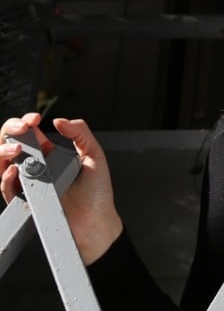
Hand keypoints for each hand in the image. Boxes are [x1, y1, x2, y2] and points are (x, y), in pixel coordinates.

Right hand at [1, 113, 122, 264]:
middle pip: (12, 145)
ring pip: (3, 164)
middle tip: (20, 127)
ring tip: (17, 148)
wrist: (96, 222)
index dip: (26, 123)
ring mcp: (29, 185)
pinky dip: (6, 178)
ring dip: (4, 151)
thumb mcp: (94, 156)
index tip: (33, 119)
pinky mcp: (24, 201)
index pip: (30, 135)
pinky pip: (7, 189)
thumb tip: (61, 121)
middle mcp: (36, 169)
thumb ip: (81, 134)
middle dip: (10, 131)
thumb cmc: (97, 194)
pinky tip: (15, 170)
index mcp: (51, 155)